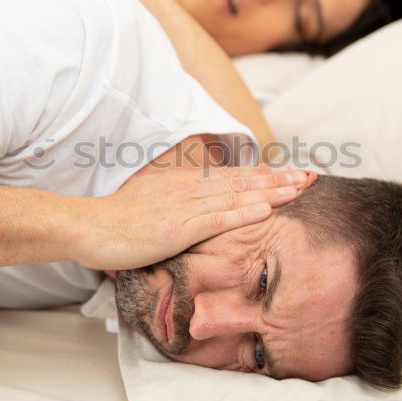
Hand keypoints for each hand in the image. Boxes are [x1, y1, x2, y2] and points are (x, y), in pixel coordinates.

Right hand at [71, 166, 314, 271]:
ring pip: (237, 195)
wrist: (90, 227)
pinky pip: (216, 218)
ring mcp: (185, 207)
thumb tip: (198, 212)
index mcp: (185, 183)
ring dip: (271, 191)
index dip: (265, 173)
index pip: (233, 176)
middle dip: (279, 178)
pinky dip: (243, 212)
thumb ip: (179, 206)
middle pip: (243, 181)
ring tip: (300, 187)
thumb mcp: (153, 206)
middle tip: (311, 175)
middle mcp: (189, 189)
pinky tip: (266, 209)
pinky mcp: (178, 227)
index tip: (292, 172)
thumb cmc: (118, 223)